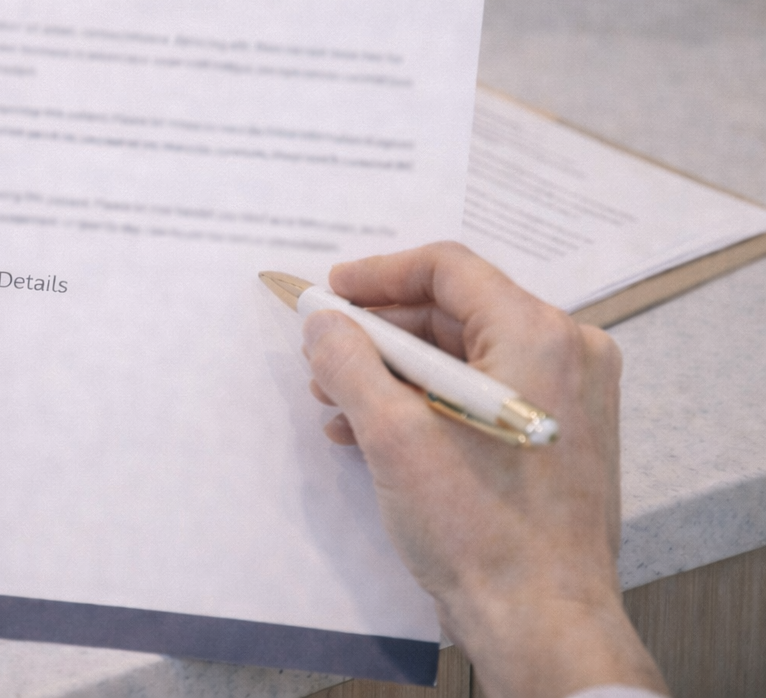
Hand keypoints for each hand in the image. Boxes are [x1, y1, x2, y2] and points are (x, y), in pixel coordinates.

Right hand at [302, 242, 666, 697]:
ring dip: (394, 371)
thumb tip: (323, 322)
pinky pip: (482, 393)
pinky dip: (426, 403)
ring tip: (336, 402)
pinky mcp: (557, 435)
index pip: (448, 268)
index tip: (330, 293)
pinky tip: (372, 433)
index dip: (378, 274)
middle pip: (454, 311)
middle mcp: (566, 354)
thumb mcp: (393, 435)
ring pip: (464, 355)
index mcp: (539, 337)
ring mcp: (568, 397)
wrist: (541, 621)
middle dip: (379, 332)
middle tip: (323, 353)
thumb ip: (350, 361)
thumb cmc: (480, 531)